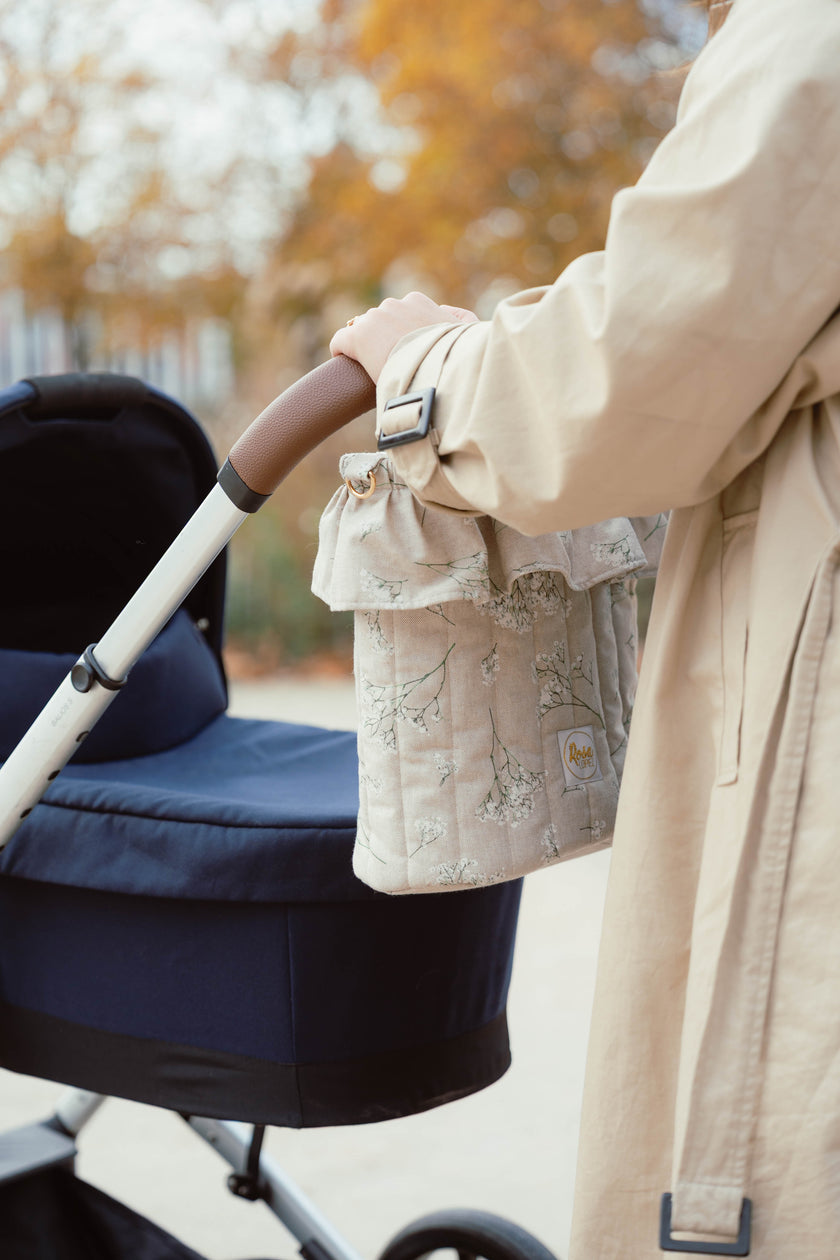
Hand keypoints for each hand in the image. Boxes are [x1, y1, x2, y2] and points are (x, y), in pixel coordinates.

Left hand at [329, 291, 478, 382]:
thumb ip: (461, 318)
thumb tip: (445, 312)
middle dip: (382, 337)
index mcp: (418, 302)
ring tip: (372, 368)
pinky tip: (345, 365)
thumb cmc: (456, 354)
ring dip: (366, 346)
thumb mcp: (468, 332)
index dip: (400, 331)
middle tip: (389, 361)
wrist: (437, 366)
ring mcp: (373, 320)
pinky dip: (340, 351)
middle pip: (380, 320)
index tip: (404, 349)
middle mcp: (393, 305)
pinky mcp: (356, 338)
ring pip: (362, 331)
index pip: (401, 311)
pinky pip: (340, 341)